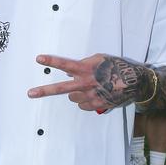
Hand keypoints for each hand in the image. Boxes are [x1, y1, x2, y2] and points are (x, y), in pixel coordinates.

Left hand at [27, 53, 150, 111]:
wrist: (135, 82)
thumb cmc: (117, 67)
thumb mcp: (101, 59)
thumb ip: (85, 64)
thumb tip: (70, 73)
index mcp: (86, 69)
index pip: (65, 64)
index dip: (51, 61)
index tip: (38, 59)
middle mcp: (86, 83)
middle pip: (61, 89)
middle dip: (44, 90)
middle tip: (30, 93)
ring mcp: (90, 96)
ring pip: (72, 97)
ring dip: (76, 93)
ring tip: (89, 88)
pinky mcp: (96, 105)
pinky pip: (82, 105)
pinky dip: (85, 101)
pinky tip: (95, 95)